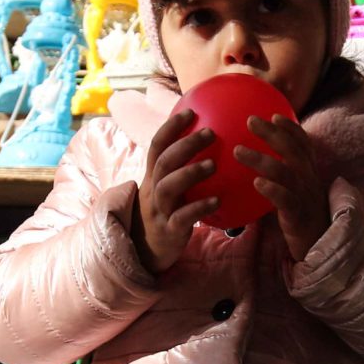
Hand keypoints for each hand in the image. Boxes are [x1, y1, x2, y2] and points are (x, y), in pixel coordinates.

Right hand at [132, 107, 218, 275]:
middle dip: (185, 145)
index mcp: (153, 177)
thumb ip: (182, 170)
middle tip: (211, 133)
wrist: (147, 253)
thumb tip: (212, 146)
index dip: (171, 128)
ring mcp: (159, 211)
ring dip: (190, 173)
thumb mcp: (169, 189)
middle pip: (164, 161)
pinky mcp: (169, 231)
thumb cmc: (166, 214)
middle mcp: (153, 190)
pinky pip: (181, 218)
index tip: (191, 111)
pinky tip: (217, 201)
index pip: (157, 146)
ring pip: (168, 187)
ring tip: (213, 165)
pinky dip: (198, 208)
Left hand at [238, 115, 332, 259]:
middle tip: (250, 120)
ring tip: (238, 151)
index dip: (291, 128)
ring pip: (285, 171)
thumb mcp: (294, 196)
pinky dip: (272, 188)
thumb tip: (255, 171)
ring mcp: (305, 197)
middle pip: (293, 150)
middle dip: (272, 133)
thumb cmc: (302, 222)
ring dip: (261, 158)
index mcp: (309, 175)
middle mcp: (309, 181)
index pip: (304, 144)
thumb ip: (282, 181)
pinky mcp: (298, 216)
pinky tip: (256, 182)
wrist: (319, 250)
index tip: (274, 114)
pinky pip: (286, 199)